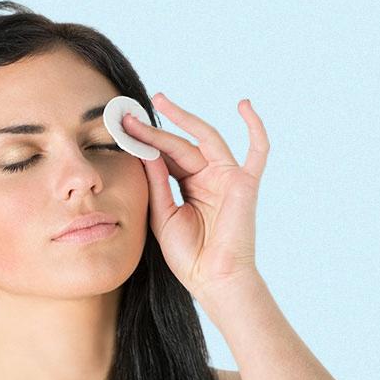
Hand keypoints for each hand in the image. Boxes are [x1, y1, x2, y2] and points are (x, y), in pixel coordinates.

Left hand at [123, 93, 268, 296]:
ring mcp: (227, 178)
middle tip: (128, 116)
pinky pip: (257, 151)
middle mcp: (208, 177)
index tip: (121, 127)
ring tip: (159, 100)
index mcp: (188, 185)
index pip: (166, 156)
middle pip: (180, 144)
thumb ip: (157, 182)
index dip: (145, 142)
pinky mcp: (244, 183)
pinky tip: (244, 105)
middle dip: (154, 130)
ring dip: (183, 119)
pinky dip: (255, 127)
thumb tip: (146, 151)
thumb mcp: (162, 214)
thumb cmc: (187, 255)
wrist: (211, 279)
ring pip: (204, 140)